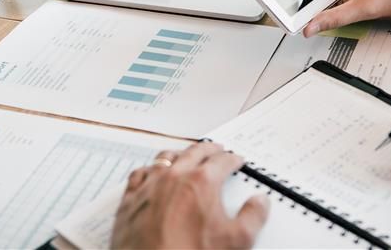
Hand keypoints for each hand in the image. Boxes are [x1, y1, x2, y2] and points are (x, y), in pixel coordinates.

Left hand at [111, 142, 268, 248]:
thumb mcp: (236, 242)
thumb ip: (253, 217)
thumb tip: (260, 202)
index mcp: (201, 182)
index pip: (222, 161)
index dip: (233, 160)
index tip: (237, 161)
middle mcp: (174, 177)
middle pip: (195, 152)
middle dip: (210, 150)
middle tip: (217, 150)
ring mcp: (150, 186)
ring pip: (166, 158)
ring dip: (180, 154)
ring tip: (187, 155)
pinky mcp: (130, 199)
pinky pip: (140, 173)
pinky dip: (150, 169)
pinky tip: (152, 172)